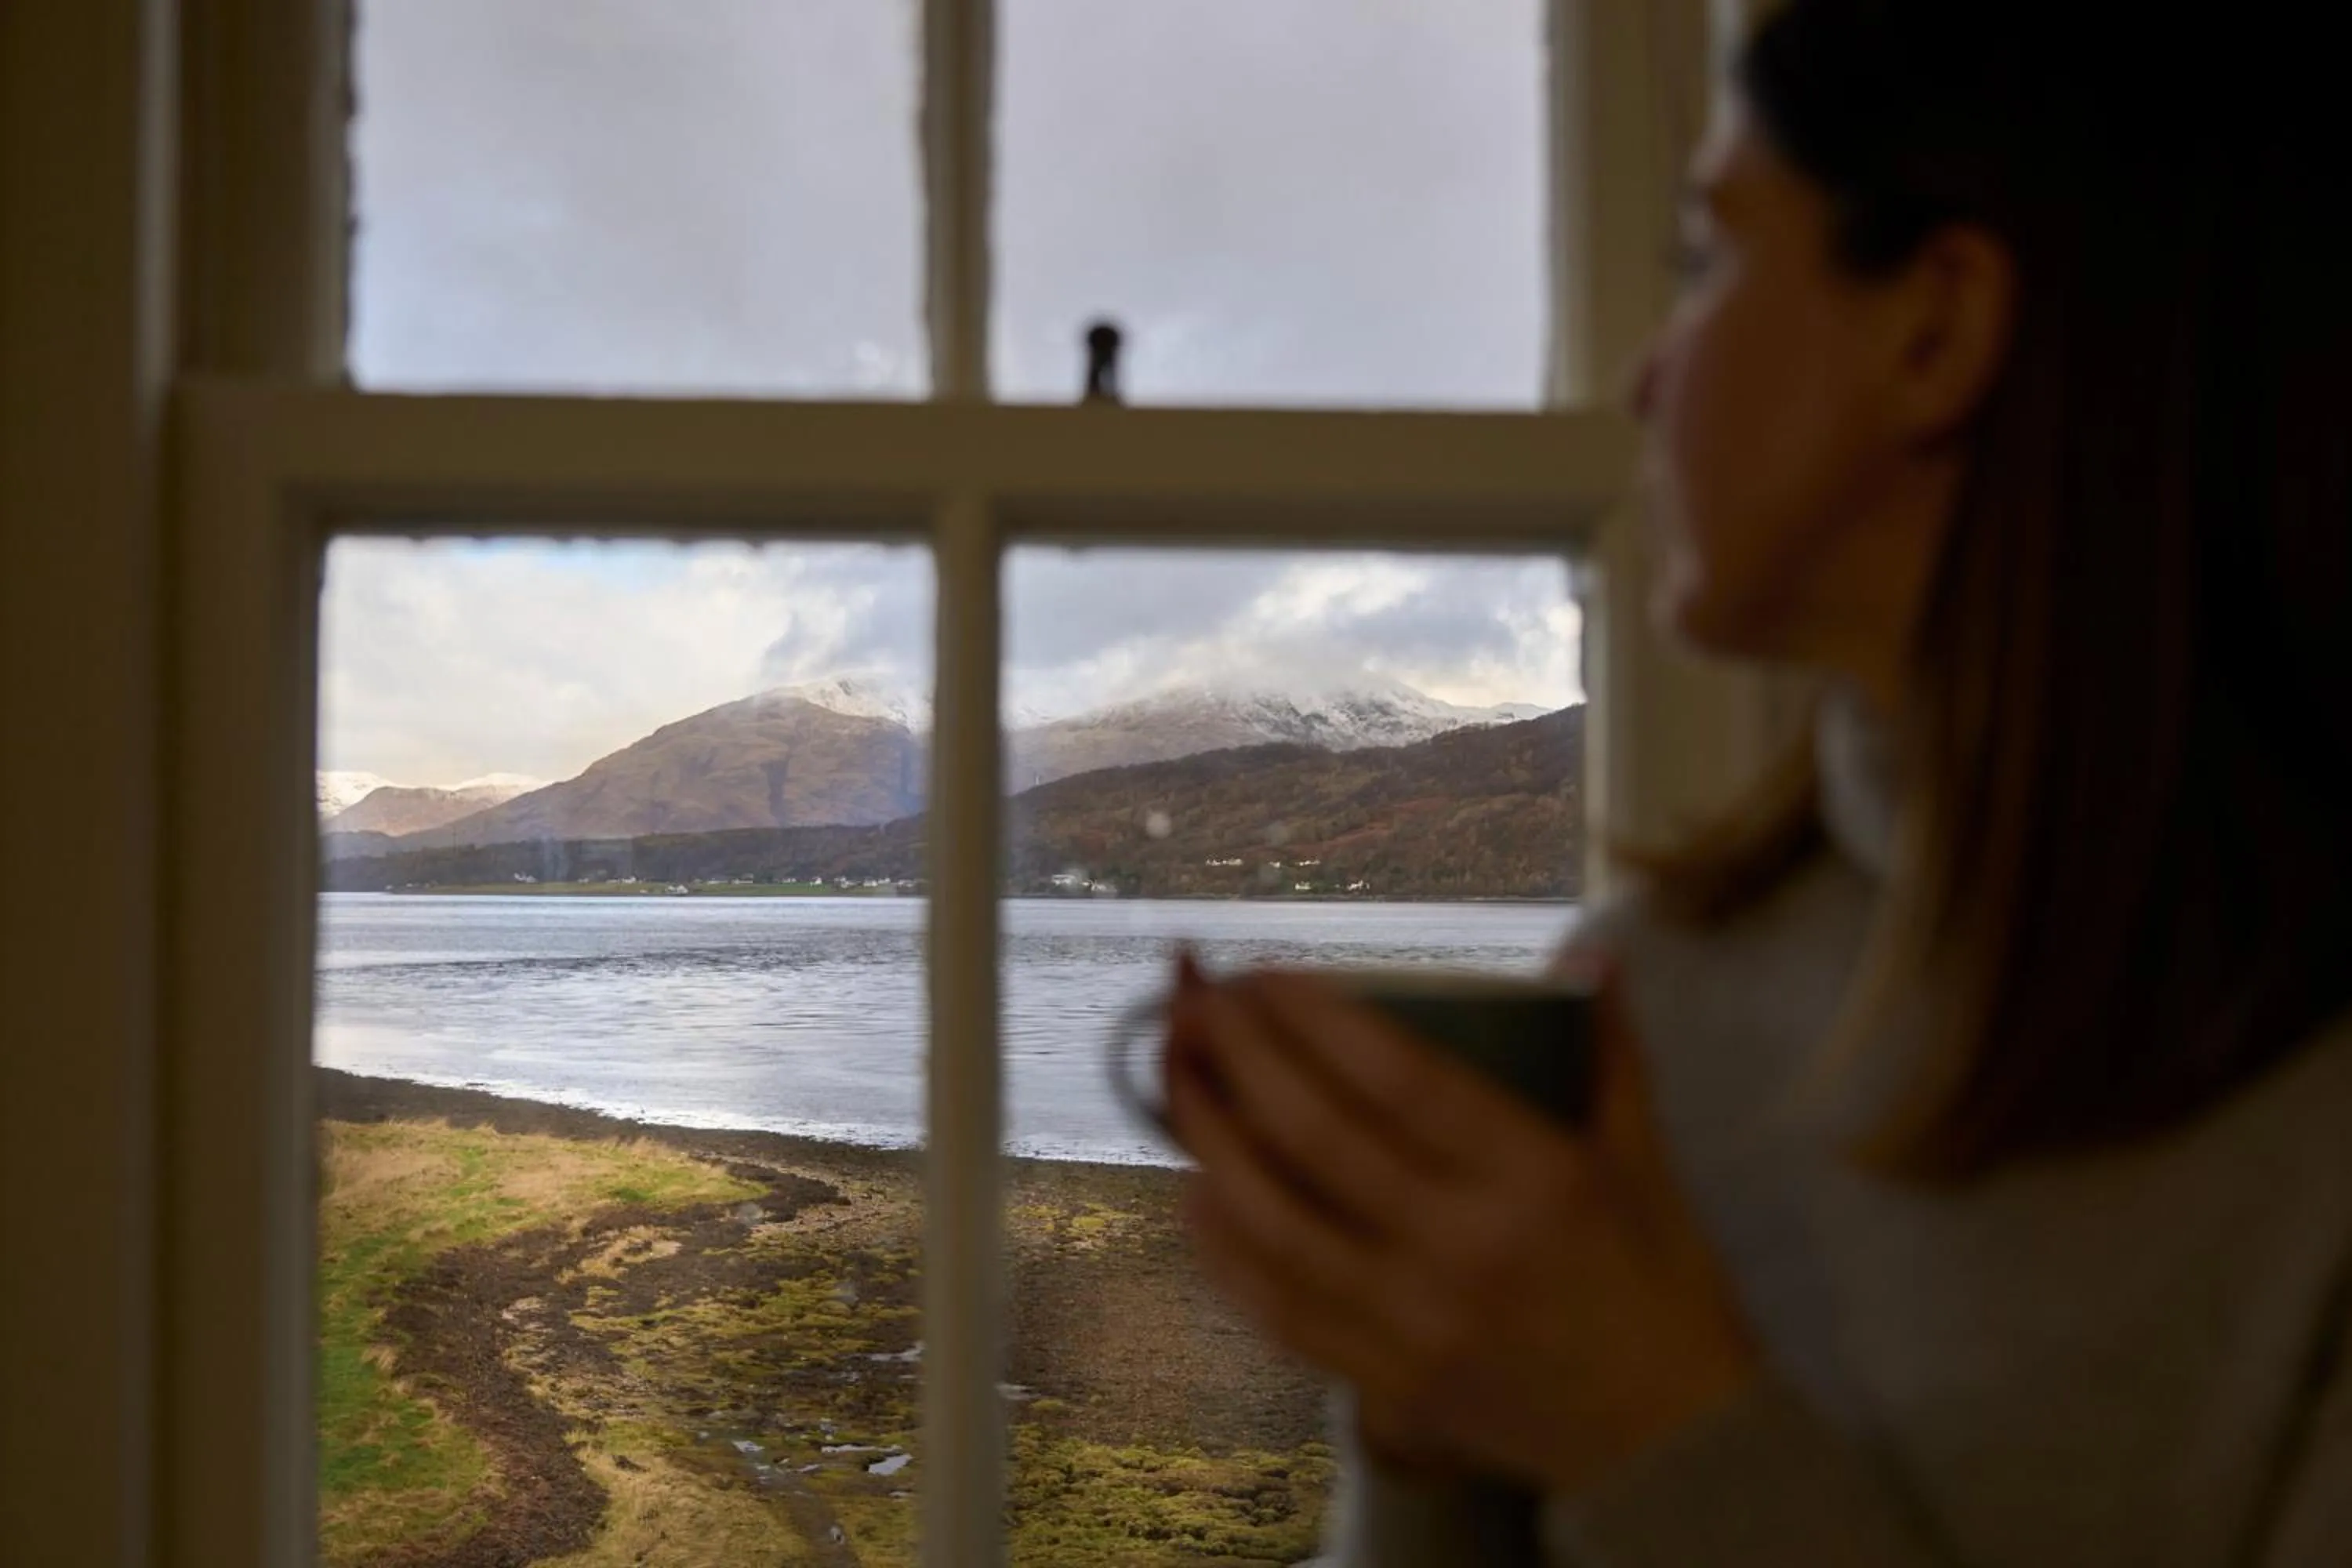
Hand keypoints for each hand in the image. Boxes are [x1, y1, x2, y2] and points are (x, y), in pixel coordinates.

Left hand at [1162, 957, 1760, 1497]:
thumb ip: (1607, 1047)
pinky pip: (1280, 1312)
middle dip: (1243, 1061)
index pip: (1403, 1081)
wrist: (1674, 1444)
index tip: (1264, 973)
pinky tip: (1193, 1194)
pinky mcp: (1389, 1383)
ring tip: (1175, 1081)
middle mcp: (1466, 1249)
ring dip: (1212, 1145)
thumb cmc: (1663, 1284)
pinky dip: (1225, 1252)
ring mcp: (1417, 1323)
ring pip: (1280, 1226)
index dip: (1320, 1021)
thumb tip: (1586, 947)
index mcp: (1536, 1180)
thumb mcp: (1645, 1159)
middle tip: (1195, 1006)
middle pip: (1321, 1140)